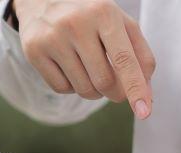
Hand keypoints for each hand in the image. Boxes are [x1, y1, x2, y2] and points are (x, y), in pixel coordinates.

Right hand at [11, 0, 156, 118]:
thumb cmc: (91, 14)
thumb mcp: (120, 23)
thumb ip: (140, 55)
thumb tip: (146, 95)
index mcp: (104, 13)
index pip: (124, 60)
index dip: (136, 89)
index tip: (144, 113)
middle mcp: (76, 24)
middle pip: (104, 82)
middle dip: (116, 92)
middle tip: (115, 86)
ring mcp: (52, 38)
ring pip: (84, 90)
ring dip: (95, 90)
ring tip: (90, 68)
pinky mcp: (34, 51)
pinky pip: (62, 88)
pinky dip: (72, 86)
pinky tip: (70, 66)